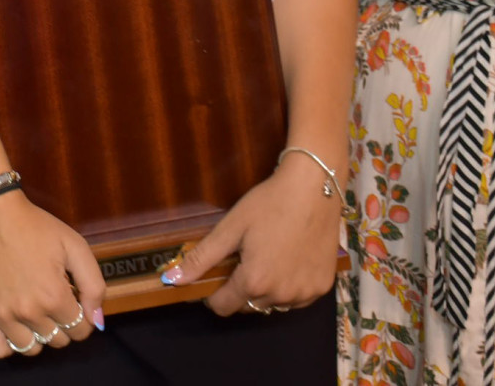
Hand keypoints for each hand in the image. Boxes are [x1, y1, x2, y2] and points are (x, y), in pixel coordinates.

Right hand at [0, 192, 106, 357]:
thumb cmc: (35, 226)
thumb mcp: (74, 246)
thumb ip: (93, 285)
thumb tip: (97, 321)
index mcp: (54, 296)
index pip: (80, 330)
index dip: (82, 317)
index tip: (73, 302)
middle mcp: (29, 312)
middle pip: (57, 341)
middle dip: (62, 324)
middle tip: (52, 301)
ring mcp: (2, 316)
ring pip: (30, 349)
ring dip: (38, 335)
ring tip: (34, 314)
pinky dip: (8, 345)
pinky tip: (13, 328)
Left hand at [166, 157, 340, 314]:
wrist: (314, 187)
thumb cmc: (270, 203)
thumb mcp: (231, 227)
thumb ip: (202, 258)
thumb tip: (171, 280)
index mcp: (254, 281)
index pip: (223, 307)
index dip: (214, 293)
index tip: (218, 273)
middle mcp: (280, 295)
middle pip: (248, 305)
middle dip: (241, 287)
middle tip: (246, 257)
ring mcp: (304, 294)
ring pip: (273, 304)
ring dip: (266, 289)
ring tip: (269, 256)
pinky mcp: (323, 287)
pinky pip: (297, 299)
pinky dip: (289, 287)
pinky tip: (290, 260)